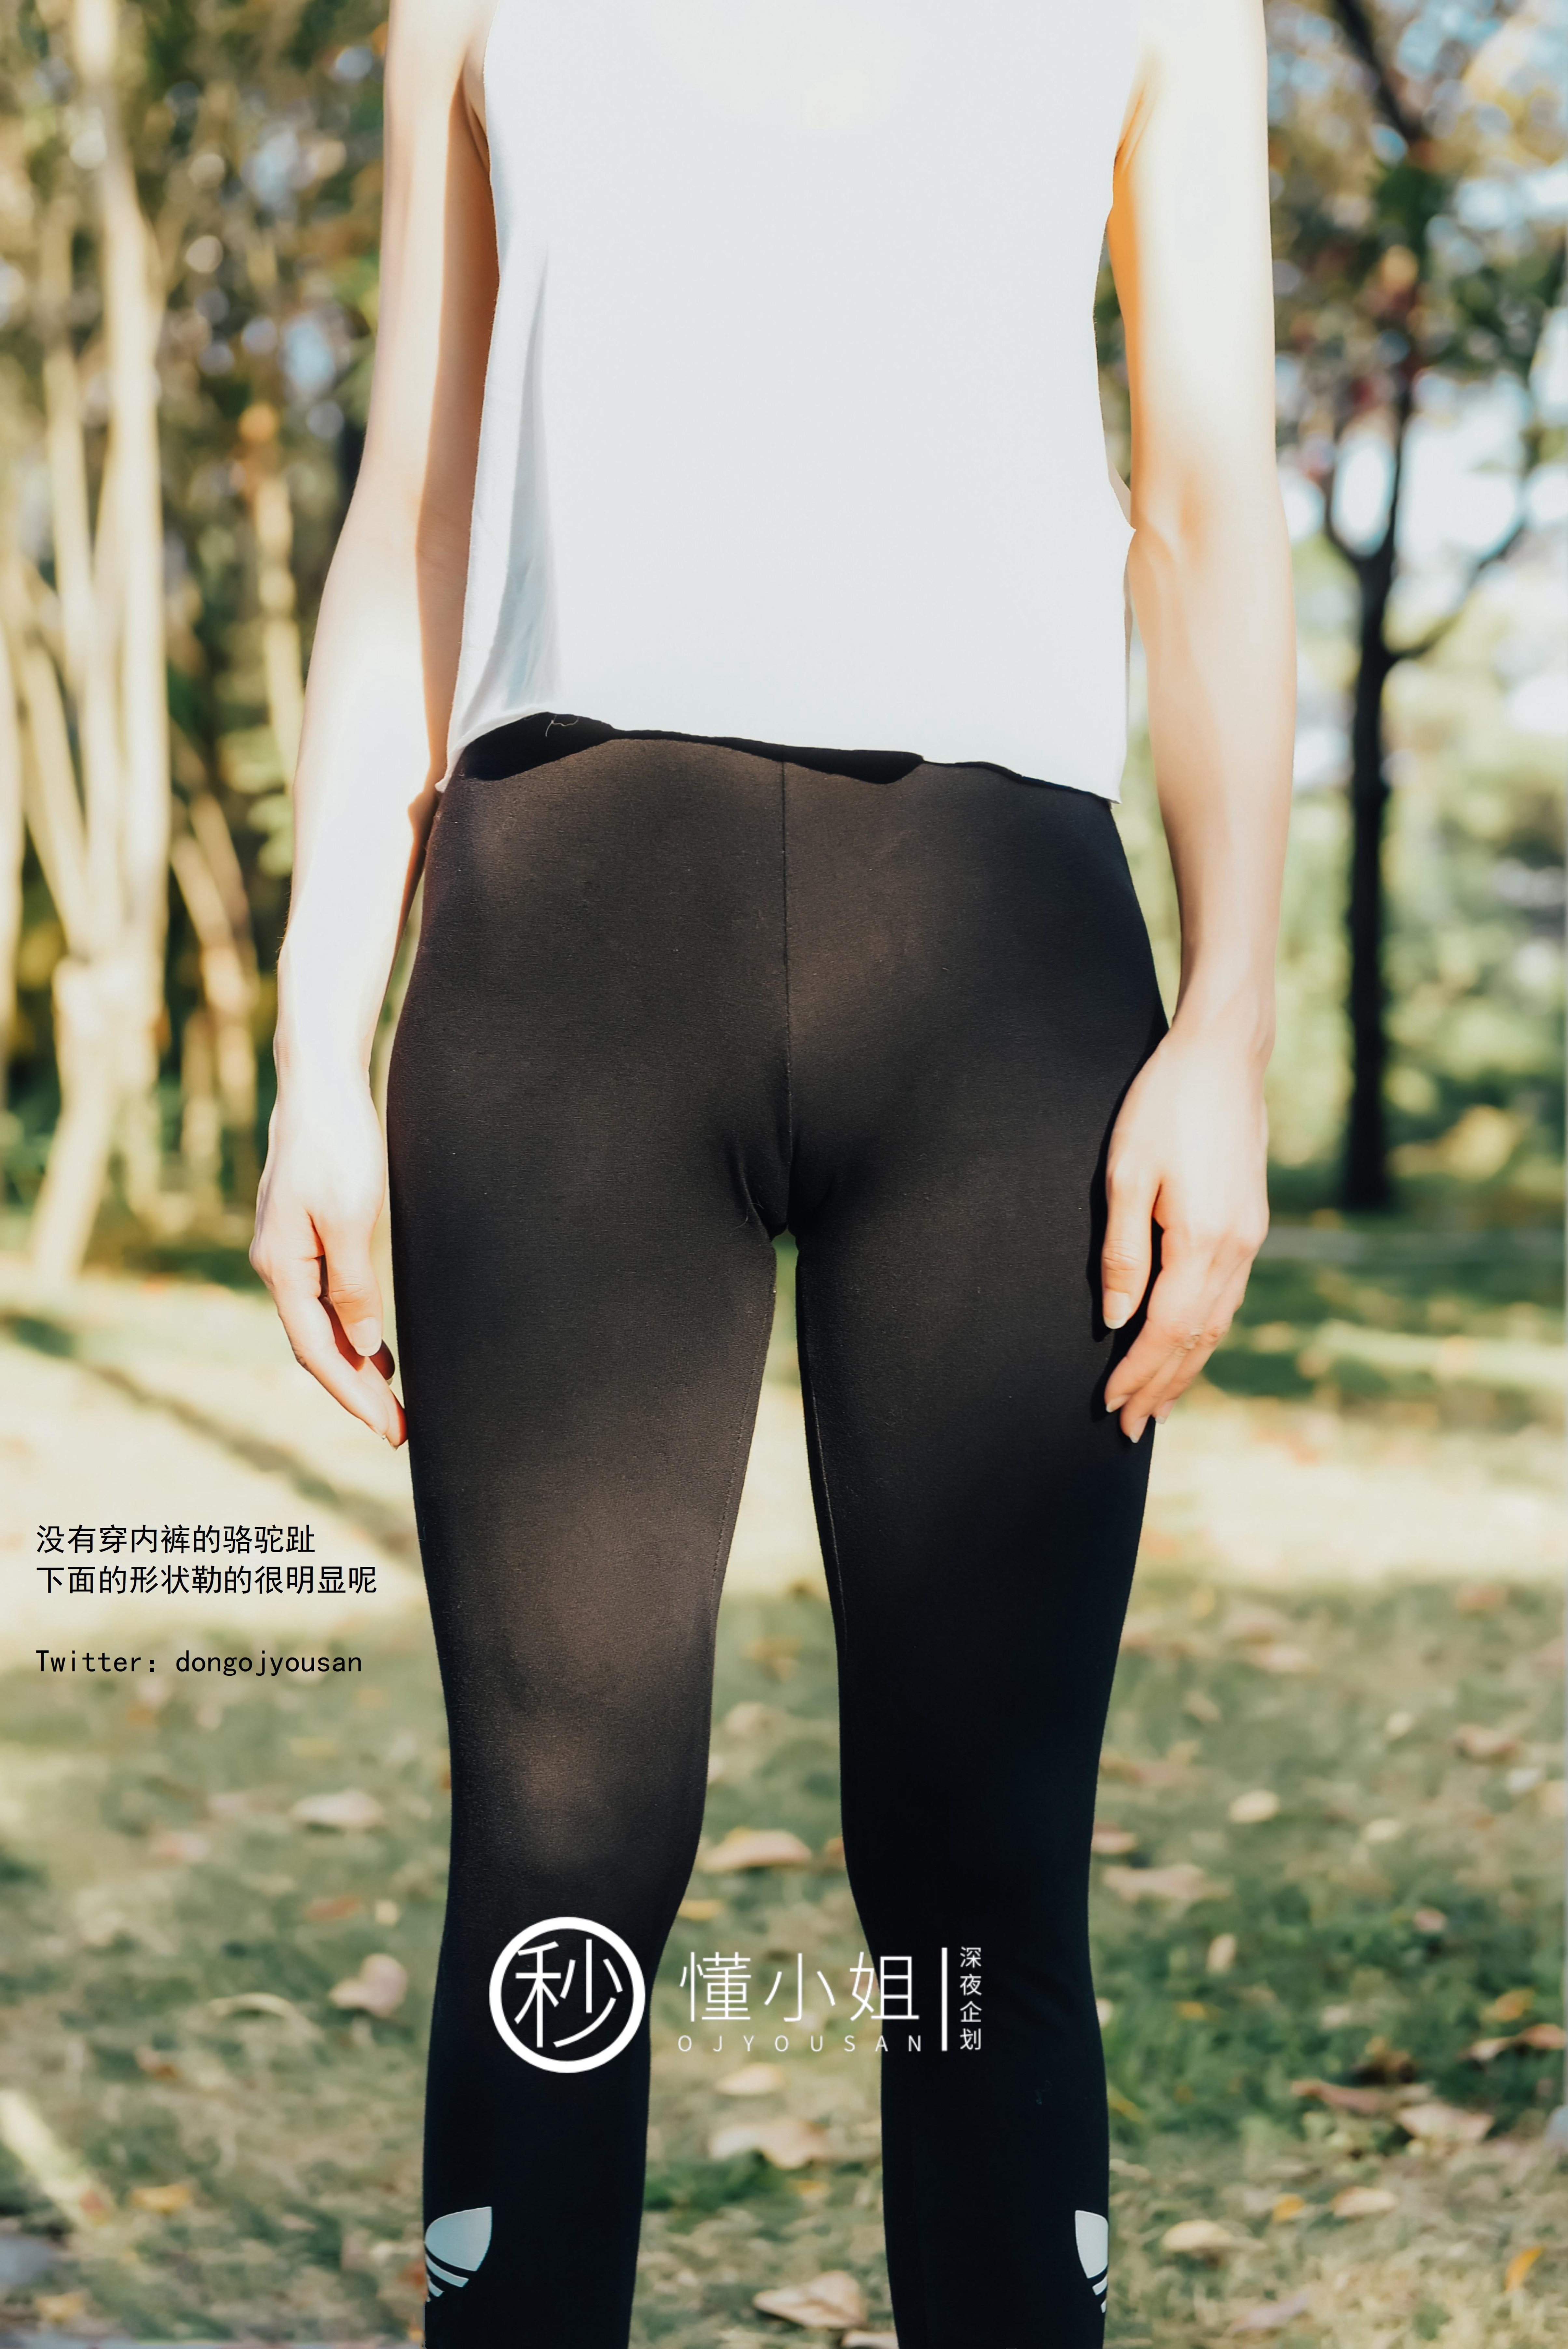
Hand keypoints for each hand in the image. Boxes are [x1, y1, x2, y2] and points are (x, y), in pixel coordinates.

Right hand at [250, 1071, 407, 1446]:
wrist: (321, 1087)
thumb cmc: (339, 1146)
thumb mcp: (352, 1219)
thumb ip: (352, 1286)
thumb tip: (361, 1347)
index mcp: (283, 1268)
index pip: (319, 1353)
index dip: (354, 1396)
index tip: (390, 1430)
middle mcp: (278, 1266)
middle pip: (317, 1348)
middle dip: (357, 1392)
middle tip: (400, 1430)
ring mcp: (289, 1252)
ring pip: (321, 1327)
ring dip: (355, 1366)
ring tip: (392, 1402)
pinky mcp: (306, 1236)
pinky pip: (326, 1300)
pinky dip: (351, 1331)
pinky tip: (377, 1349)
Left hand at [1100, 1025, 1268, 1441]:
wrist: (1223, 1056)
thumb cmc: (1163, 1105)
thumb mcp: (1127, 1173)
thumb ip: (1123, 1251)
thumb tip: (1119, 1320)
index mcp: (1201, 1239)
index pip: (1165, 1329)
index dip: (1137, 1372)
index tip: (1109, 1405)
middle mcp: (1236, 1248)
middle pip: (1196, 1339)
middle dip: (1163, 1387)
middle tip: (1133, 1428)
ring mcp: (1250, 1236)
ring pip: (1218, 1323)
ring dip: (1188, 1367)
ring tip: (1161, 1404)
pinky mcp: (1252, 1223)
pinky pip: (1229, 1297)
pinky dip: (1207, 1332)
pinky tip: (1191, 1345)